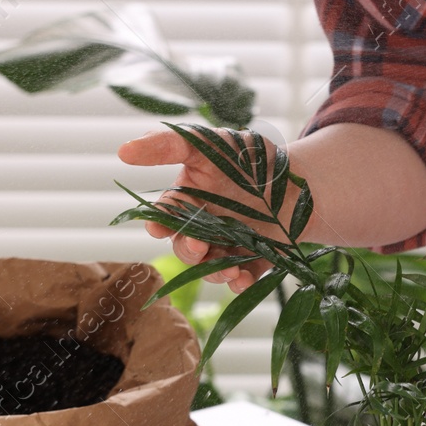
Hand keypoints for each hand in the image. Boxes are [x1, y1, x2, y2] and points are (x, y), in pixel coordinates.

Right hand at [117, 128, 275, 293]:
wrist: (302, 179)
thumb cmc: (251, 157)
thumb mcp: (211, 142)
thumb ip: (169, 144)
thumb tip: (123, 150)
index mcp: (189, 199)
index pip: (165, 214)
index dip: (157, 222)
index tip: (156, 228)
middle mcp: (204, 226)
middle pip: (184, 246)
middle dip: (187, 250)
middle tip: (197, 247)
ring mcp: (228, 246)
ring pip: (209, 267)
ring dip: (214, 271)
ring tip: (228, 268)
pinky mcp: (253, 261)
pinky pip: (241, 278)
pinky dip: (240, 282)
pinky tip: (242, 280)